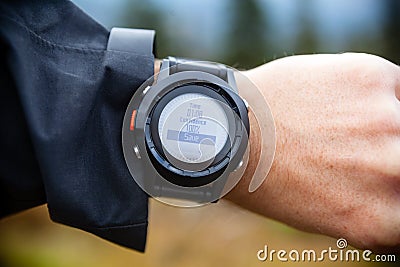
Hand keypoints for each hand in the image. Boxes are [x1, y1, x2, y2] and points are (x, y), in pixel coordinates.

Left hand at [227, 53, 399, 251]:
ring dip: (381, 125)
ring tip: (341, 126)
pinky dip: (372, 95)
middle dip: (385, 160)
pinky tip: (339, 102)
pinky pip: (393, 86)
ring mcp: (386, 121)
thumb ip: (374, 205)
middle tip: (351, 151)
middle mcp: (391, 171)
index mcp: (379, 220)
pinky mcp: (372, 78)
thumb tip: (396, 195)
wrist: (231, 132)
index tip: (383, 180)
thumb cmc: (269, 179)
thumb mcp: (330, 215)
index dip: (394, 191)